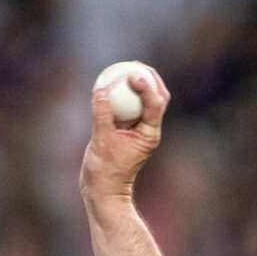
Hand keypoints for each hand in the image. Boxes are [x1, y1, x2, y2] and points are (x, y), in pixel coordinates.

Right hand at [79, 65, 167, 207]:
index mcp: (149, 134)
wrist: (104, 191)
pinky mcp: (127, 132)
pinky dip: (122, 95)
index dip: (147, 85)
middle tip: (134, 64)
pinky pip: (127, 108)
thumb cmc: (104, 171)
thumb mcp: (100, 141)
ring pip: (144, 101)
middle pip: (156, 97)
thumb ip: (101, 114)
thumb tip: (100, 90)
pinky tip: (110, 84)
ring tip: (125, 68)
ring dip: (138, 84)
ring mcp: (138, 131)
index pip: (155, 103)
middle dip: (149, 78)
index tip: (132, 75)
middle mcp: (148, 130)